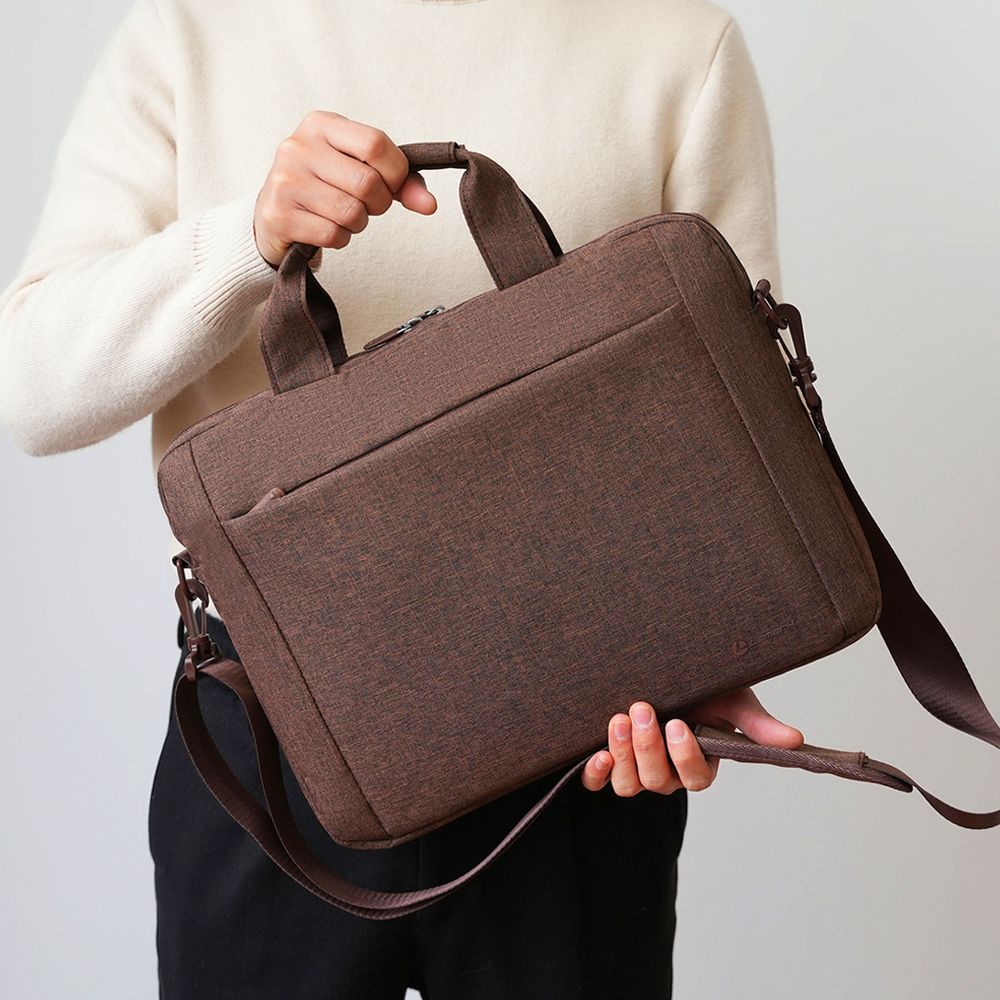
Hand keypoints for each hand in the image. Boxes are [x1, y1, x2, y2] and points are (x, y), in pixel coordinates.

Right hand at [253, 111, 436, 266]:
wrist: (272, 215)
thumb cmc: (324, 187)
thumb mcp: (358, 169)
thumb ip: (399, 182)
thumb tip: (430, 205)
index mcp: (321, 124)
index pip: (377, 144)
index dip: (395, 173)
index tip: (390, 184)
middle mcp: (298, 146)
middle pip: (368, 183)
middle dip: (378, 204)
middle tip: (366, 206)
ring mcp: (285, 180)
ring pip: (352, 212)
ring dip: (358, 223)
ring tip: (341, 216)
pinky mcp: (279, 215)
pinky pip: (333, 234)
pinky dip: (339, 239)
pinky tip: (325, 229)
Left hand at [581, 687, 803, 795]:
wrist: (660, 668)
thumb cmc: (702, 685)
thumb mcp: (731, 697)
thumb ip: (756, 722)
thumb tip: (796, 740)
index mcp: (699, 762)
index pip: (696, 778)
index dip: (686, 757)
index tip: (679, 724)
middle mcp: (668, 773)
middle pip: (658, 781)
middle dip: (649, 746)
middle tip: (642, 709)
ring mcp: (636, 770)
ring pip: (629, 785)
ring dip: (624, 754)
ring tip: (619, 719)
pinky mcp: (608, 762)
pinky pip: (598, 783)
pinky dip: (596, 772)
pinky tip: (598, 754)